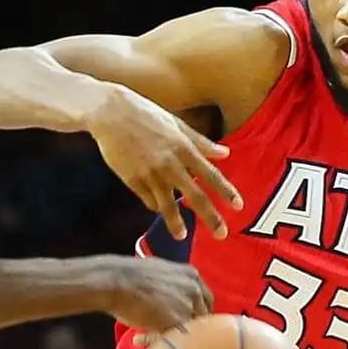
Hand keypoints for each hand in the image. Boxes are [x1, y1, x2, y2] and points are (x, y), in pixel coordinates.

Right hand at [86, 85, 242, 239]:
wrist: (109, 113)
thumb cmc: (145, 113)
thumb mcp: (176, 123)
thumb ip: (201, 141)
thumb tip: (225, 153)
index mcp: (184, 147)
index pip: (211, 174)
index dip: (226, 192)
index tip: (238, 206)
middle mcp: (170, 164)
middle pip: (195, 196)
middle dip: (210, 217)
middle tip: (221, 234)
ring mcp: (150, 174)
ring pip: (167, 205)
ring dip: (175, 222)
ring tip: (182, 236)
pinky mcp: (131, 180)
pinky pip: (148, 199)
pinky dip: (155, 205)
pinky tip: (159, 209)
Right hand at [96, 255, 213, 330]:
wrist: (115, 281)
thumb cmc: (129, 275)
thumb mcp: (161, 272)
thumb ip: (175, 285)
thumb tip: (173, 299)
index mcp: (192, 276)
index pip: (205, 300)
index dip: (195, 313)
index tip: (185, 321)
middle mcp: (195, 290)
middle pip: (204, 316)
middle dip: (190, 327)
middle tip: (172, 334)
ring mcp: (188, 306)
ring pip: (191, 330)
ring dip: (176, 337)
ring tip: (152, 338)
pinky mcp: (177, 323)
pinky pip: (175, 340)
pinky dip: (157, 342)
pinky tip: (140, 340)